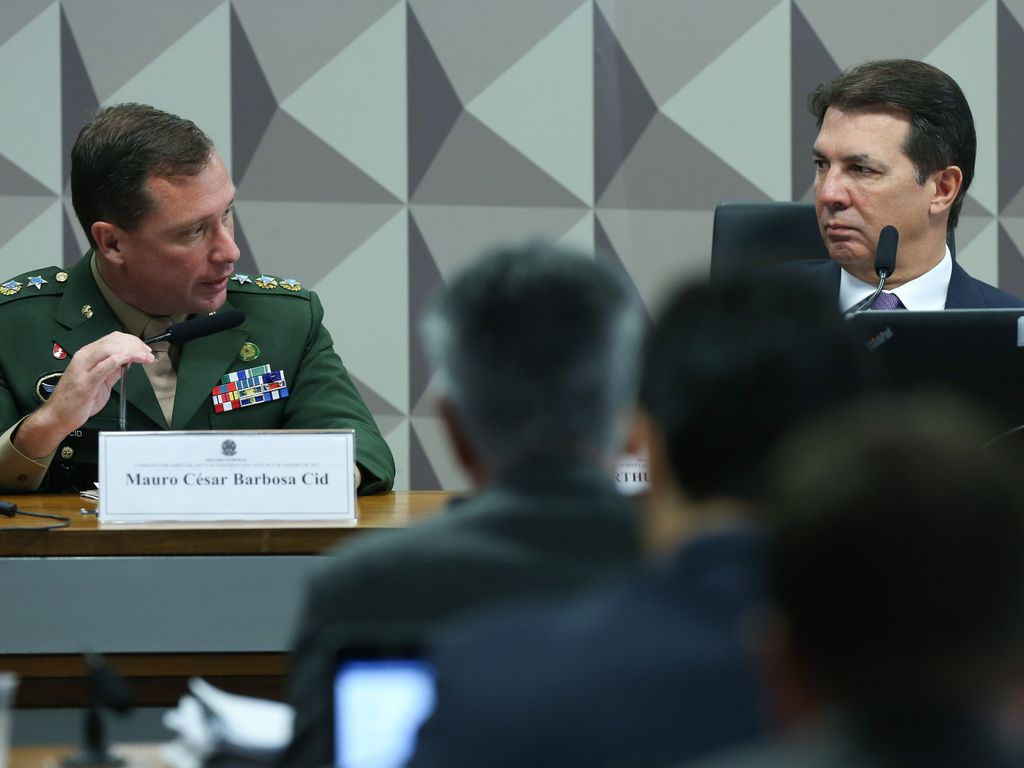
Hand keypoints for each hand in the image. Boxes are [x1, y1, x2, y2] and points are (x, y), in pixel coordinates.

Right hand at [13, 332, 154, 459]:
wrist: (57, 416)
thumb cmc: (76, 400)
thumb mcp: (100, 381)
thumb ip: (113, 370)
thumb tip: (128, 361)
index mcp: (86, 355)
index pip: (112, 339)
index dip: (132, 341)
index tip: (144, 349)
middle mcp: (84, 358)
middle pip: (113, 341)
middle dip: (135, 345)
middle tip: (148, 354)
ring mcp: (83, 368)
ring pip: (110, 349)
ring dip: (133, 351)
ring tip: (146, 357)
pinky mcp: (86, 382)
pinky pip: (105, 366)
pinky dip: (121, 359)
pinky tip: (132, 359)